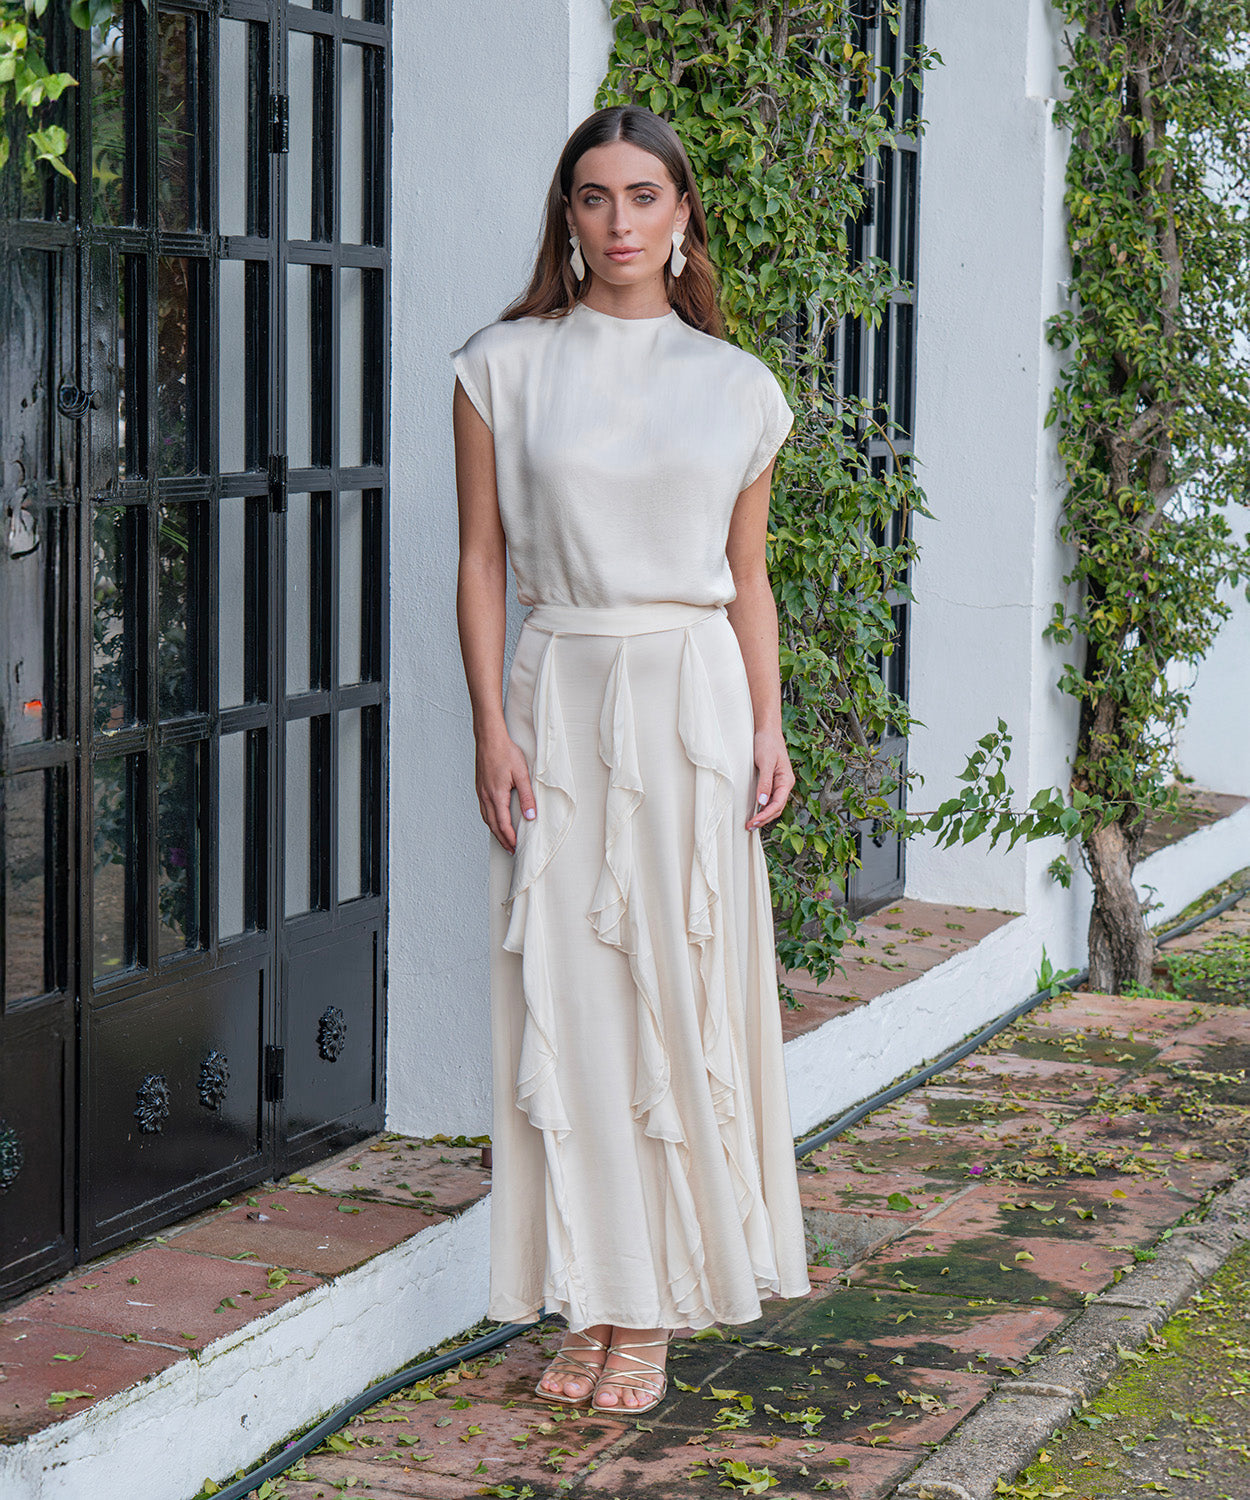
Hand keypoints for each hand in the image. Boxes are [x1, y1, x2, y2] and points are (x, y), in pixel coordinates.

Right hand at [476, 727, 535, 852]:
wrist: (489, 738)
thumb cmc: (505, 752)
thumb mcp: (522, 774)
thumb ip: (526, 796)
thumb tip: (530, 816)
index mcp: (496, 795)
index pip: (503, 824)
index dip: (509, 838)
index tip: (515, 847)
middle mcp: (486, 796)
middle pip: (493, 825)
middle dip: (502, 839)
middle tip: (510, 849)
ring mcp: (481, 791)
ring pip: (486, 817)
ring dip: (495, 830)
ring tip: (503, 838)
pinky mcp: (479, 787)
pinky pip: (483, 809)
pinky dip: (489, 819)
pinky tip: (494, 819)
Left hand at [747, 728, 794, 829]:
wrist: (767, 731)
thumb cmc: (768, 743)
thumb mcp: (765, 762)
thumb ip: (765, 782)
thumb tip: (762, 802)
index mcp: (786, 780)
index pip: (778, 804)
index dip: (766, 815)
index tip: (754, 821)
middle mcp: (784, 784)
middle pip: (777, 808)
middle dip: (764, 819)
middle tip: (749, 826)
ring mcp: (779, 784)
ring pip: (774, 805)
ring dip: (764, 816)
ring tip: (751, 824)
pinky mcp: (772, 781)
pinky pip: (770, 799)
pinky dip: (763, 808)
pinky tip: (755, 812)